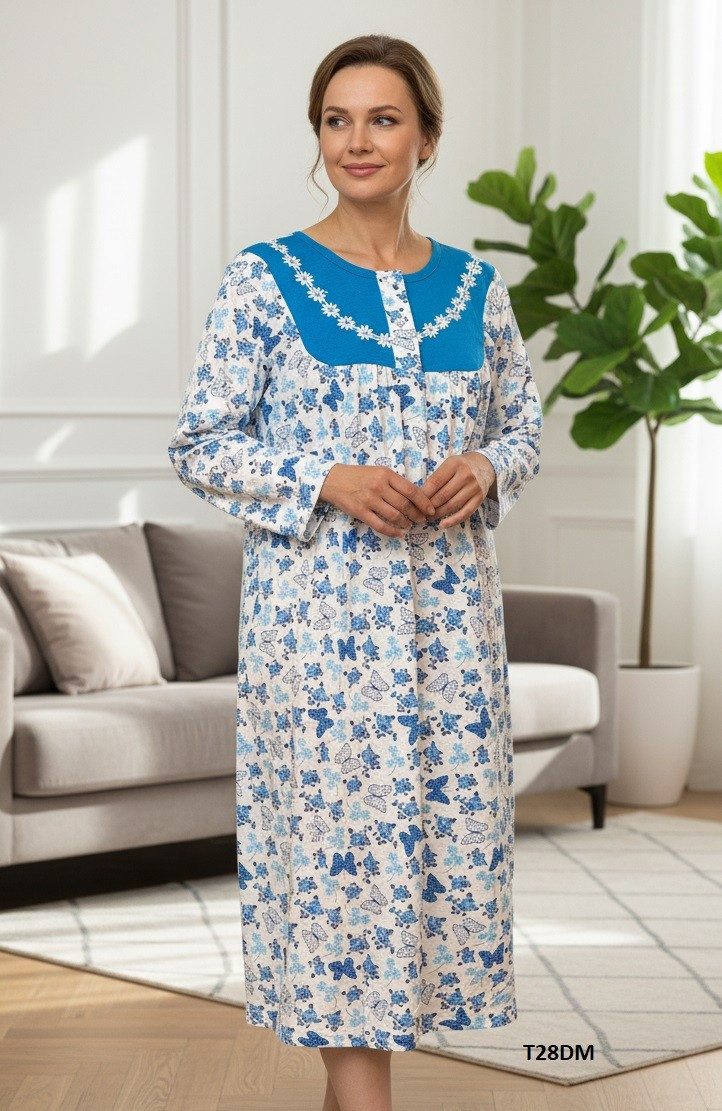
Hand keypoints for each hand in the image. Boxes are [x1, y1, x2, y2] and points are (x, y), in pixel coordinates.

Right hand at [319, 463, 436, 537]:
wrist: (333, 480)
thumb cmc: (359, 476)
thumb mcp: (378, 472)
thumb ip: (394, 483)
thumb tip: (416, 497)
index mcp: (386, 474)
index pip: (411, 490)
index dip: (424, 502)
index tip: (431, 510)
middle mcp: (379, 486)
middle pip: (405, 505)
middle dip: (417, 515)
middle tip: (422, 520)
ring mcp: (369, 499)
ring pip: (395, 516)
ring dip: (406, 523)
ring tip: (409, 525)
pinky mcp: (360, 511)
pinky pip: (380, 525)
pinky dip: (393, 531)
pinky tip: (399, 533)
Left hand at [420, 451, 497, 527]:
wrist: (485, 466)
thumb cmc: (461, 467)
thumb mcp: (449, 465)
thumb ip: (436, 477)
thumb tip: (420, 497)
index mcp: (454, 464)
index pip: (434, 482)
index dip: (423, 495)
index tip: (415, 503)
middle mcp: (465, 475)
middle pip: (442, 495)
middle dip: (429, 507)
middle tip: (420, 513)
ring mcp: (474, 487)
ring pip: (451, 505)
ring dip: (438, 514)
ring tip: (429, 518)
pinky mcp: (479, 499)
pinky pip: (464, 513)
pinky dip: (453, 521)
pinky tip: (443, 524)